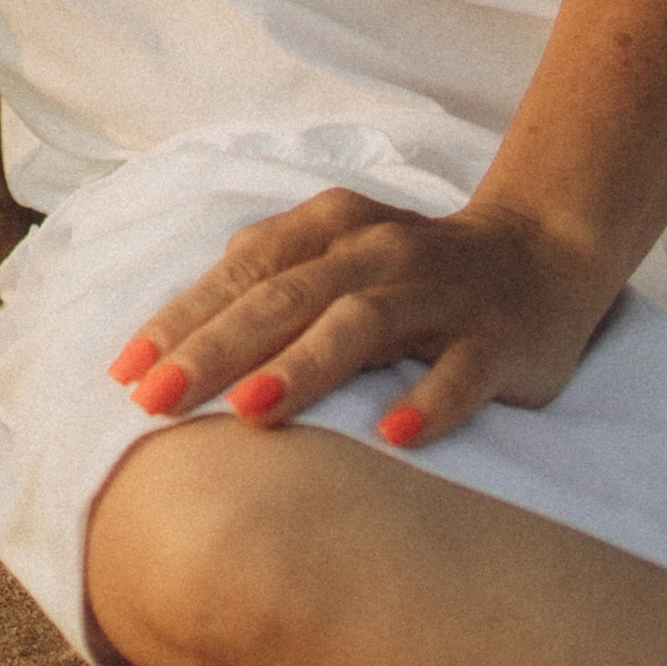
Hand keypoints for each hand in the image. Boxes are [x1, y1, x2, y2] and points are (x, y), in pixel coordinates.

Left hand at [108, 188, 618, 450]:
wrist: (542, 254)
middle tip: (157, 400)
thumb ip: (266, 284)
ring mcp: (441, 293)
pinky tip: (394, 438)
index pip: (242, 270)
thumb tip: (173, 337)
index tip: (124, 372)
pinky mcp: (498, 338)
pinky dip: (429, 400)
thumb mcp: (335, 259)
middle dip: (216, 348)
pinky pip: (463, 373)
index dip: (182, 318)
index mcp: (331, 228)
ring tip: (251, 411)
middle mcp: (379, 251)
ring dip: (304, 367)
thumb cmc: (411, 270)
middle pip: (285, 296)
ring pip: (363, 325)